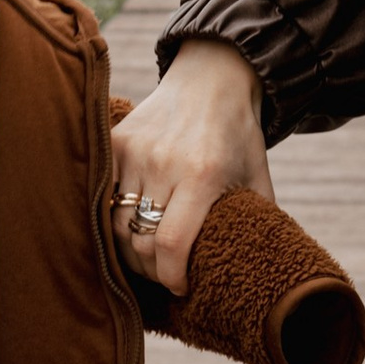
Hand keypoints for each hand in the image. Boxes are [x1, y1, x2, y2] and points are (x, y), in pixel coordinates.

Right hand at [107, 40, 269, 295]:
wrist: (211, 76)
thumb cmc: (238, 134)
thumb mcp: (257, 177)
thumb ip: (258, 221)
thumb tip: (261, 270)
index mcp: (203, 175)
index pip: (172, 245)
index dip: (171, 277)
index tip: (180, 286)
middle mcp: (164, 163)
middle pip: (140, 241)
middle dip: (152, 269)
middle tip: (166, 273)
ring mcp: (135, 150)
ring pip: (116, 224)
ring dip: (129, 249)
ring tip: (148, 254)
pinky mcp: (115, 140)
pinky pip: (103, 196)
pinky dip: (112, 218)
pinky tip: (128, 226)